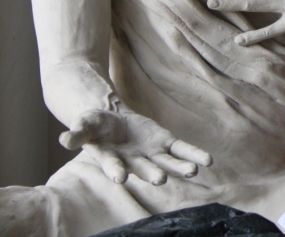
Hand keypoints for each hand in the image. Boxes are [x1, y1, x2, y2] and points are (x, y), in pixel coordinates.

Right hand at [61, 108, 211, 184]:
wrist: (112, 118)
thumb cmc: (95, 125)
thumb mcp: (84, 124)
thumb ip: (76, 133)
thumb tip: (63, 140)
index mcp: (111, 159)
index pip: (113, 166)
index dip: (115, 171)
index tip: (119, 178)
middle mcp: (133, 161)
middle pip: (144, 169)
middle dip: (152, 173)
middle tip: (161, 179)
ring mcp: (151, 154)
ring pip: (168, 163)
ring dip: (180, 168)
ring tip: (193, 171)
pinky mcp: (165, 143)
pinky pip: (182, 149)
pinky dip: (194, 154)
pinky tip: (207, 161)